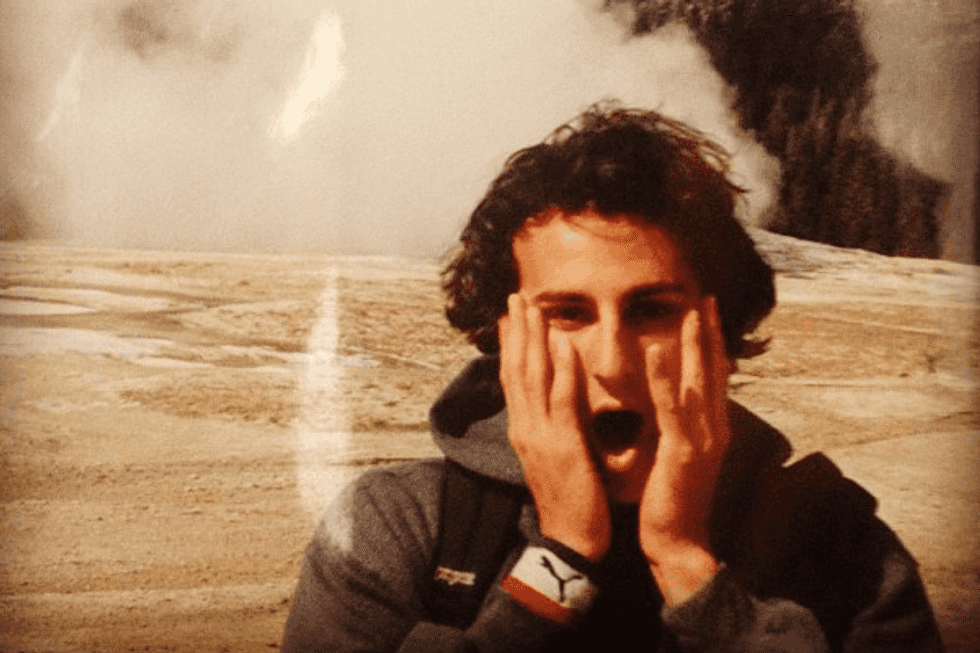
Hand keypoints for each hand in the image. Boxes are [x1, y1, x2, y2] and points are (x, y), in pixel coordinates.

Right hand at [498, 293, 610, 560]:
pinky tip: (563, 343)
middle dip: (517, 331)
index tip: (511, 317)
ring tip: (533, 307)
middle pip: (517, 370)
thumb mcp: (555, 459)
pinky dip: (562, 368)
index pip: (513, 381)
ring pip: (533, 377)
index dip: (511, 347)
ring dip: (533, 338)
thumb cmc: (570, 502)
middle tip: (516, 297)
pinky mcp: (563, 444)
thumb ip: (553, 429)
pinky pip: (562, 398)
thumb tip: (555, 406)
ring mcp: (540, 435)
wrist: (571, 542)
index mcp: (524, 432)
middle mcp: (525, 428)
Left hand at [639, 296, 731, 603]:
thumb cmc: (670, 502)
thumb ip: (675, 427)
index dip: (710, 344)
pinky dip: (665, 378)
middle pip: (715, 370)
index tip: (705, 312)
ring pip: (701, 381)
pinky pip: (673, 408)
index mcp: (711, 430)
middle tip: (706, 297)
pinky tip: (656, 351)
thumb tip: (668, 402)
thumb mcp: (675, 456)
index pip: (713, 377)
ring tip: (694, 309)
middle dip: (710, 333)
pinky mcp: (682, 452)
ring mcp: (702, 439)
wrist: (677, 543)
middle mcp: (714, 429)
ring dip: (697, 343)